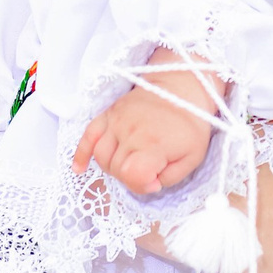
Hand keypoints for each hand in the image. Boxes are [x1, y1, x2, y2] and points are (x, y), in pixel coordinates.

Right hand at [74, 55, 224, 196]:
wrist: (181, 88)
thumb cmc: (190, 125)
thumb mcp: (192, 157)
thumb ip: (171, 178)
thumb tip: (148, 185)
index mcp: (153, 144)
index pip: (132, 176)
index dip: (143, 185)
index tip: (155, 180)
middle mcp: (131, 132)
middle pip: (116, 169)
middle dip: (130, 176)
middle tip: (146, 170)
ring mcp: (116, 121)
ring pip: (101, 156)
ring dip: (112, 167)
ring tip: (127, 165)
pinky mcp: (108, 113)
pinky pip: (87, 136)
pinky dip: (81, 154)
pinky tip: (79, 168)